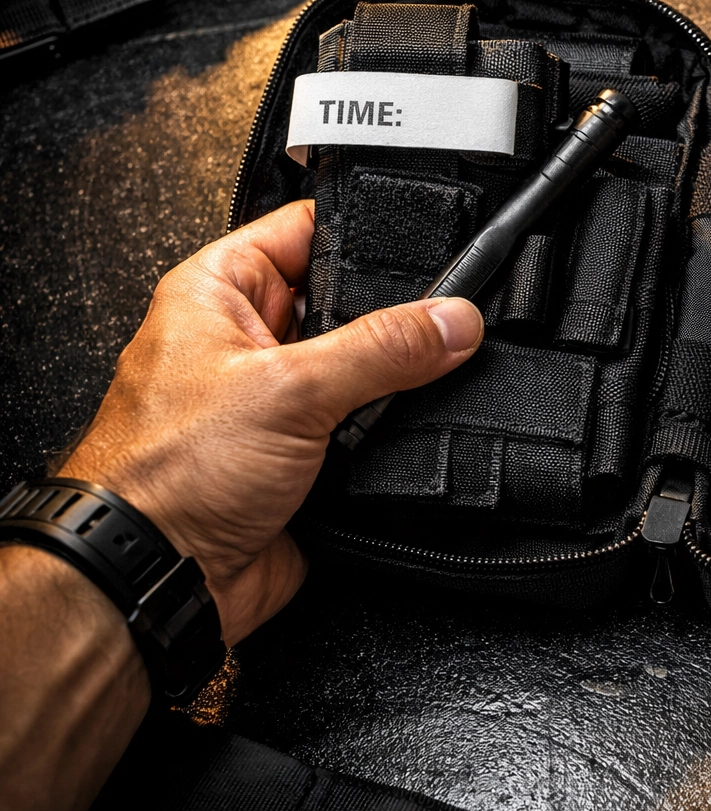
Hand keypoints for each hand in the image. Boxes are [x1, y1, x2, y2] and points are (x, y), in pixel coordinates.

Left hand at [59, 200, 483, 643]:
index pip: (307, 229)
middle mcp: (248, 341)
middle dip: (395, 319)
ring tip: (414, 390)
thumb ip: (383, 349)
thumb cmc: (165, 477)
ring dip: (394, 387)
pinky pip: (368, 431)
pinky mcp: (306, 457)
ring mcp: (279, 401)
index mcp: (220, 293)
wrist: (159, 580)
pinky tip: (406, 436)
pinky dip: (392, 437)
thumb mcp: (290, 389)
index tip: (430, 247)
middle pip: (349, 302)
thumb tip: (452, 320)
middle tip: (435, 328)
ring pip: (367, 371)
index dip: (366, 232)